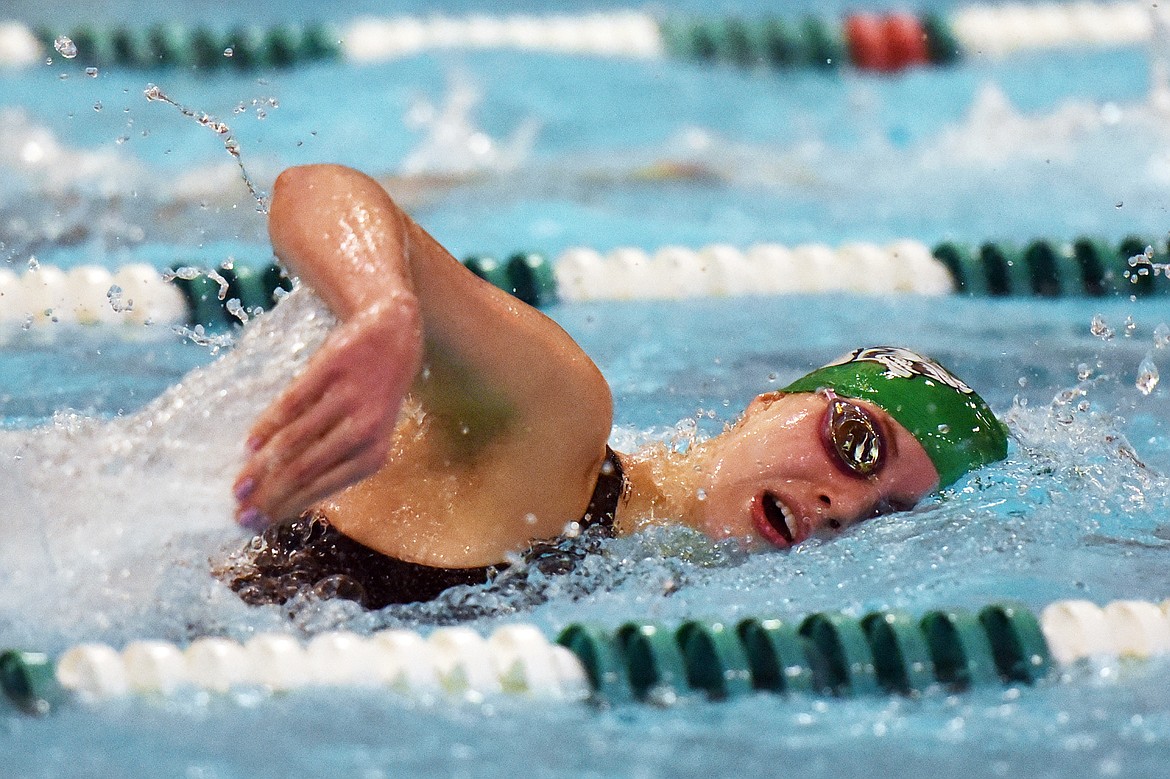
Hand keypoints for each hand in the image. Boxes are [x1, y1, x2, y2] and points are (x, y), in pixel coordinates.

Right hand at [232, 293, 421, 527]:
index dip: (285, 508)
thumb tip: (281, 500)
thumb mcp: (362, 436)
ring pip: (296, 440)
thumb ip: (329, 464)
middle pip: (305, 470)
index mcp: (374, 456)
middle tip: (240, 512)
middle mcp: (365, 430)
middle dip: (269, 495)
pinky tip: (250, 443)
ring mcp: (349, 398)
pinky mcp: (333, 368)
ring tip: (239, 484)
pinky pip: (293, 402)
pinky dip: (268, 424)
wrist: (391, 338)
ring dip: (262, 466)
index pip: (321, 489)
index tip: (254, 524)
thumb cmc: (369, 399)